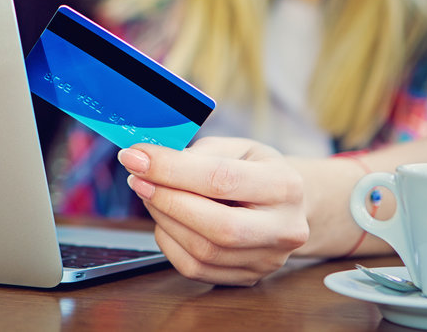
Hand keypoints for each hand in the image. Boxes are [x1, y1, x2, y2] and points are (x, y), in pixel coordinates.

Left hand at [118, 137, 308, 285]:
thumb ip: (200, 154)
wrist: (290, 205)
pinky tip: (165, 219)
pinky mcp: (247, 278)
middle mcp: (283, 229)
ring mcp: (267, 260)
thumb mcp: (238, 147)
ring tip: (150, 193)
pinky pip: (195, 268)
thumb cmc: (259, 171)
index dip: (171, 169)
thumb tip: (152, 163)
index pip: (221, 180)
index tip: (137, 157)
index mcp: (284, 186)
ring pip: (202, 251)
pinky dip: (170, 242)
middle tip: (138, 178)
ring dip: (163, 220)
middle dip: (167, 200)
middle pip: (217, 226)